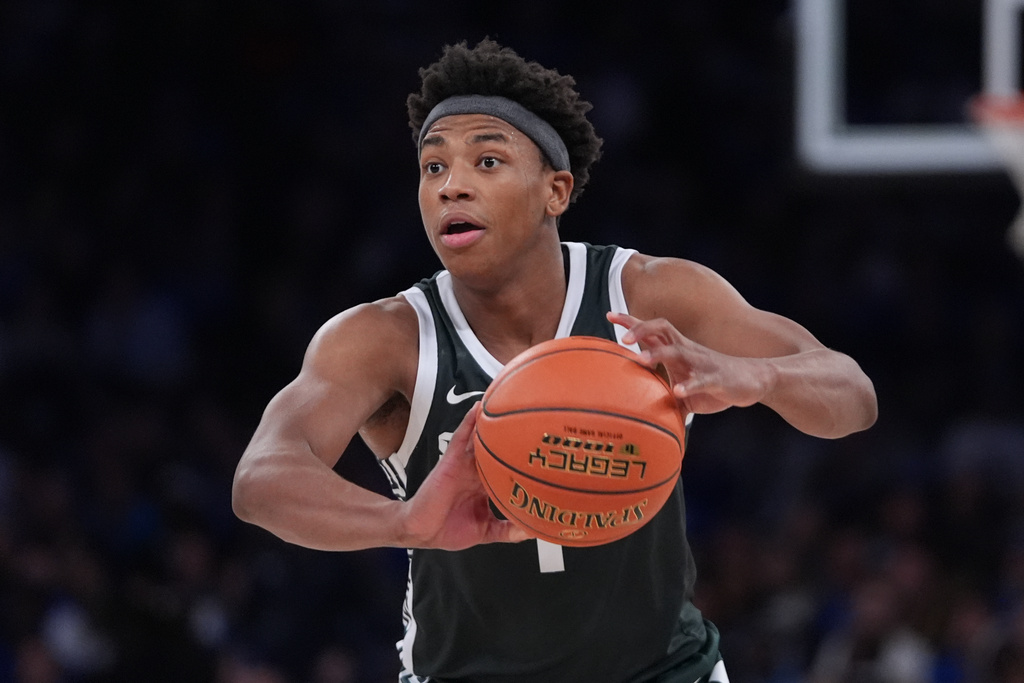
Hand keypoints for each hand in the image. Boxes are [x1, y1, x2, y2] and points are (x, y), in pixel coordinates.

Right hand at [400, 403, 532, 549]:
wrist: (423, 532)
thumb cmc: (449, 529)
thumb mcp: (486, 531)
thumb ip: (507, 531)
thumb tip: (531, 531)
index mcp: (487, 485)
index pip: (509, 468)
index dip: (525, 460)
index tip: (546, 453)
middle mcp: (478, 471)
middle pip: (499, 449)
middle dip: (515, 436)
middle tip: (537, 422)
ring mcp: (466, 464)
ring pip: (482, 438)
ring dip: (493, 421)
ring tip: (511, 401)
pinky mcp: (452, 461)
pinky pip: (461, 437)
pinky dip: (469, 422)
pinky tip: (479, 408)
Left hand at [608, 311, 772, 415]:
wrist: (753, 380)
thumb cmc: (715, 383)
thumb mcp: (685, 389)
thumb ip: (664, 397)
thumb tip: (644, 416)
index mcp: (677, 350)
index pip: (651, 330)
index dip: (631, 322)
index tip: (610, 315)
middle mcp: (686, 351)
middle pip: (661, 330)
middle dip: (641, 330)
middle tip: (622, 338)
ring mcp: (701, 363)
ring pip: (677, 352)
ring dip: (659, 355)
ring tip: (642, 361)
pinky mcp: (715, 379)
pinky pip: (700, 380)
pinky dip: (689, 385)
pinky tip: (678, 392)